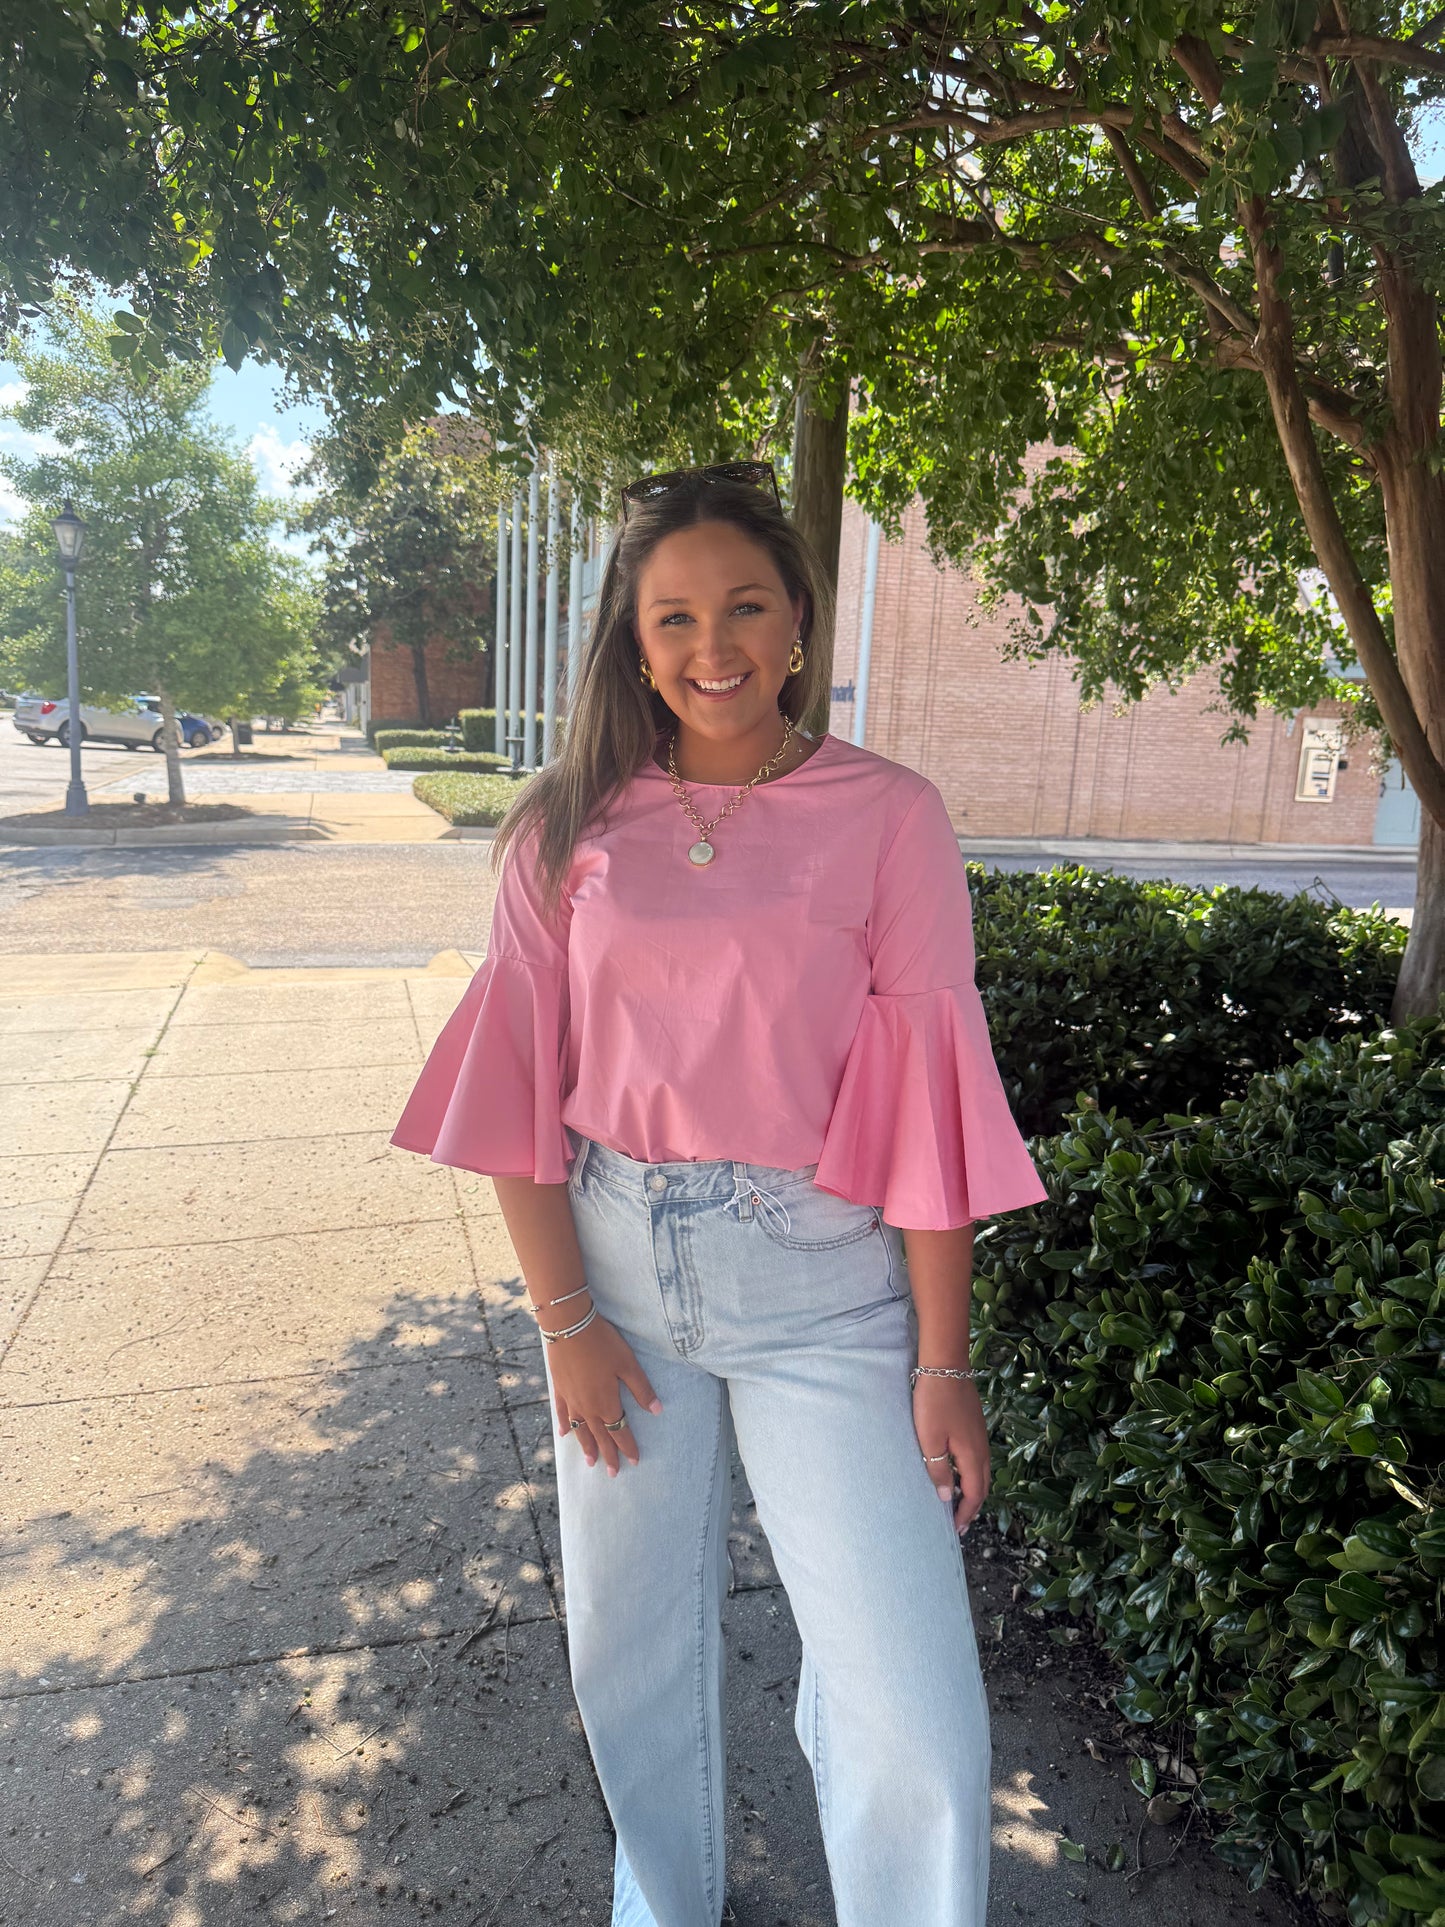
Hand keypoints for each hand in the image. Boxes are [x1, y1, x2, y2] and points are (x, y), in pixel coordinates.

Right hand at [548, 1311, 661, 1476]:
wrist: (569, 1326)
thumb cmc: (602, 1343)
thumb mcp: (628, 1364)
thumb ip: (641, 1389)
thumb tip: (657, 1410)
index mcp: (606, 1403)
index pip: (620, 1431)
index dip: (628, 1446)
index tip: (635, 1461)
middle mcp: (587, 1407)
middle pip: (599, 1436)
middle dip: (608, 1454)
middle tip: (613, 1473)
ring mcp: (571, 1400)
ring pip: (580, 1430)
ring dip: (586, 1447)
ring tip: (590, 1462)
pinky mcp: (559, 1389)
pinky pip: (562, 1413)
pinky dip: (565, 1426)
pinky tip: (564, 1434)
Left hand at [913, 1374, 989, 1535]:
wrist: (945, 1365)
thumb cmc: (933, 1403)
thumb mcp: (929, 1440)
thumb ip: (938, 1470)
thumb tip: (948, 1498)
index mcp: (972, 1456)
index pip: (974, 1494)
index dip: (966, 1514)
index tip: (956, 1529)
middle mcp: (982, 1448)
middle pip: (982, 1486)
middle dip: (972, 1507)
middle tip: (960, 1523)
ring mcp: (980, 1435)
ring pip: (981, 1472)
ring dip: (972, 1490)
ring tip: (959, 1502)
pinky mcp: (975, 1425)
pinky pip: (978, 1459)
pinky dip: (971, 1474)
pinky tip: (959, 1472)